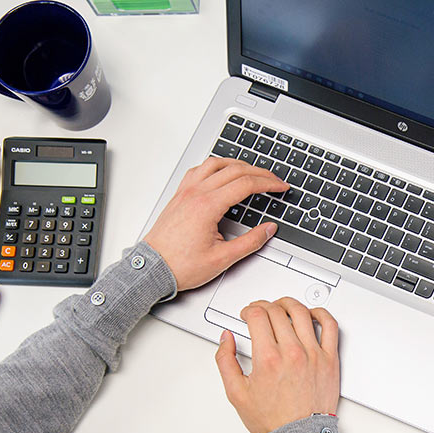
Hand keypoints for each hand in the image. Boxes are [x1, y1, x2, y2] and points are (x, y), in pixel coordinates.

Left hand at [144, 157, 287, 290]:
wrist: (152, 268)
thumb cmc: (180, 265)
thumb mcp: (223, 259)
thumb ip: (250, 242)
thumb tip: (268, 229)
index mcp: (207, 206)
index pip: (245, 184)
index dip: (268, 184)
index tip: (280, 187)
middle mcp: (195, 193)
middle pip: (234, 170)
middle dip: (259, 173)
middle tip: (274, 180)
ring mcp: (185, 191)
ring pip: (215, 163)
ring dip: (237, 164)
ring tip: (252, 171)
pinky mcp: (179, 195)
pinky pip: (199, 170)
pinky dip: (216, 167)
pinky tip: (222, 173)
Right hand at [214, 297, 340, 432]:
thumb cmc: (273, 420)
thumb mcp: (236, 393)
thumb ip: (225, 361)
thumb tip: (226, 339)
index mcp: (268, 359)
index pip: (258, 315)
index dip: (249, 310)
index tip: (248, 315)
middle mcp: (292, 353)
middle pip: (277, 311)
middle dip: (264, 306)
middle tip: (260, 312)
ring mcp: (313, 354)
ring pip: (302, 313)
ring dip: (288, 304)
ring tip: (282, 308)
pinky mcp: (329, 359)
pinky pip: (330, 327)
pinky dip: (321, 314)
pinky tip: (312, 314)